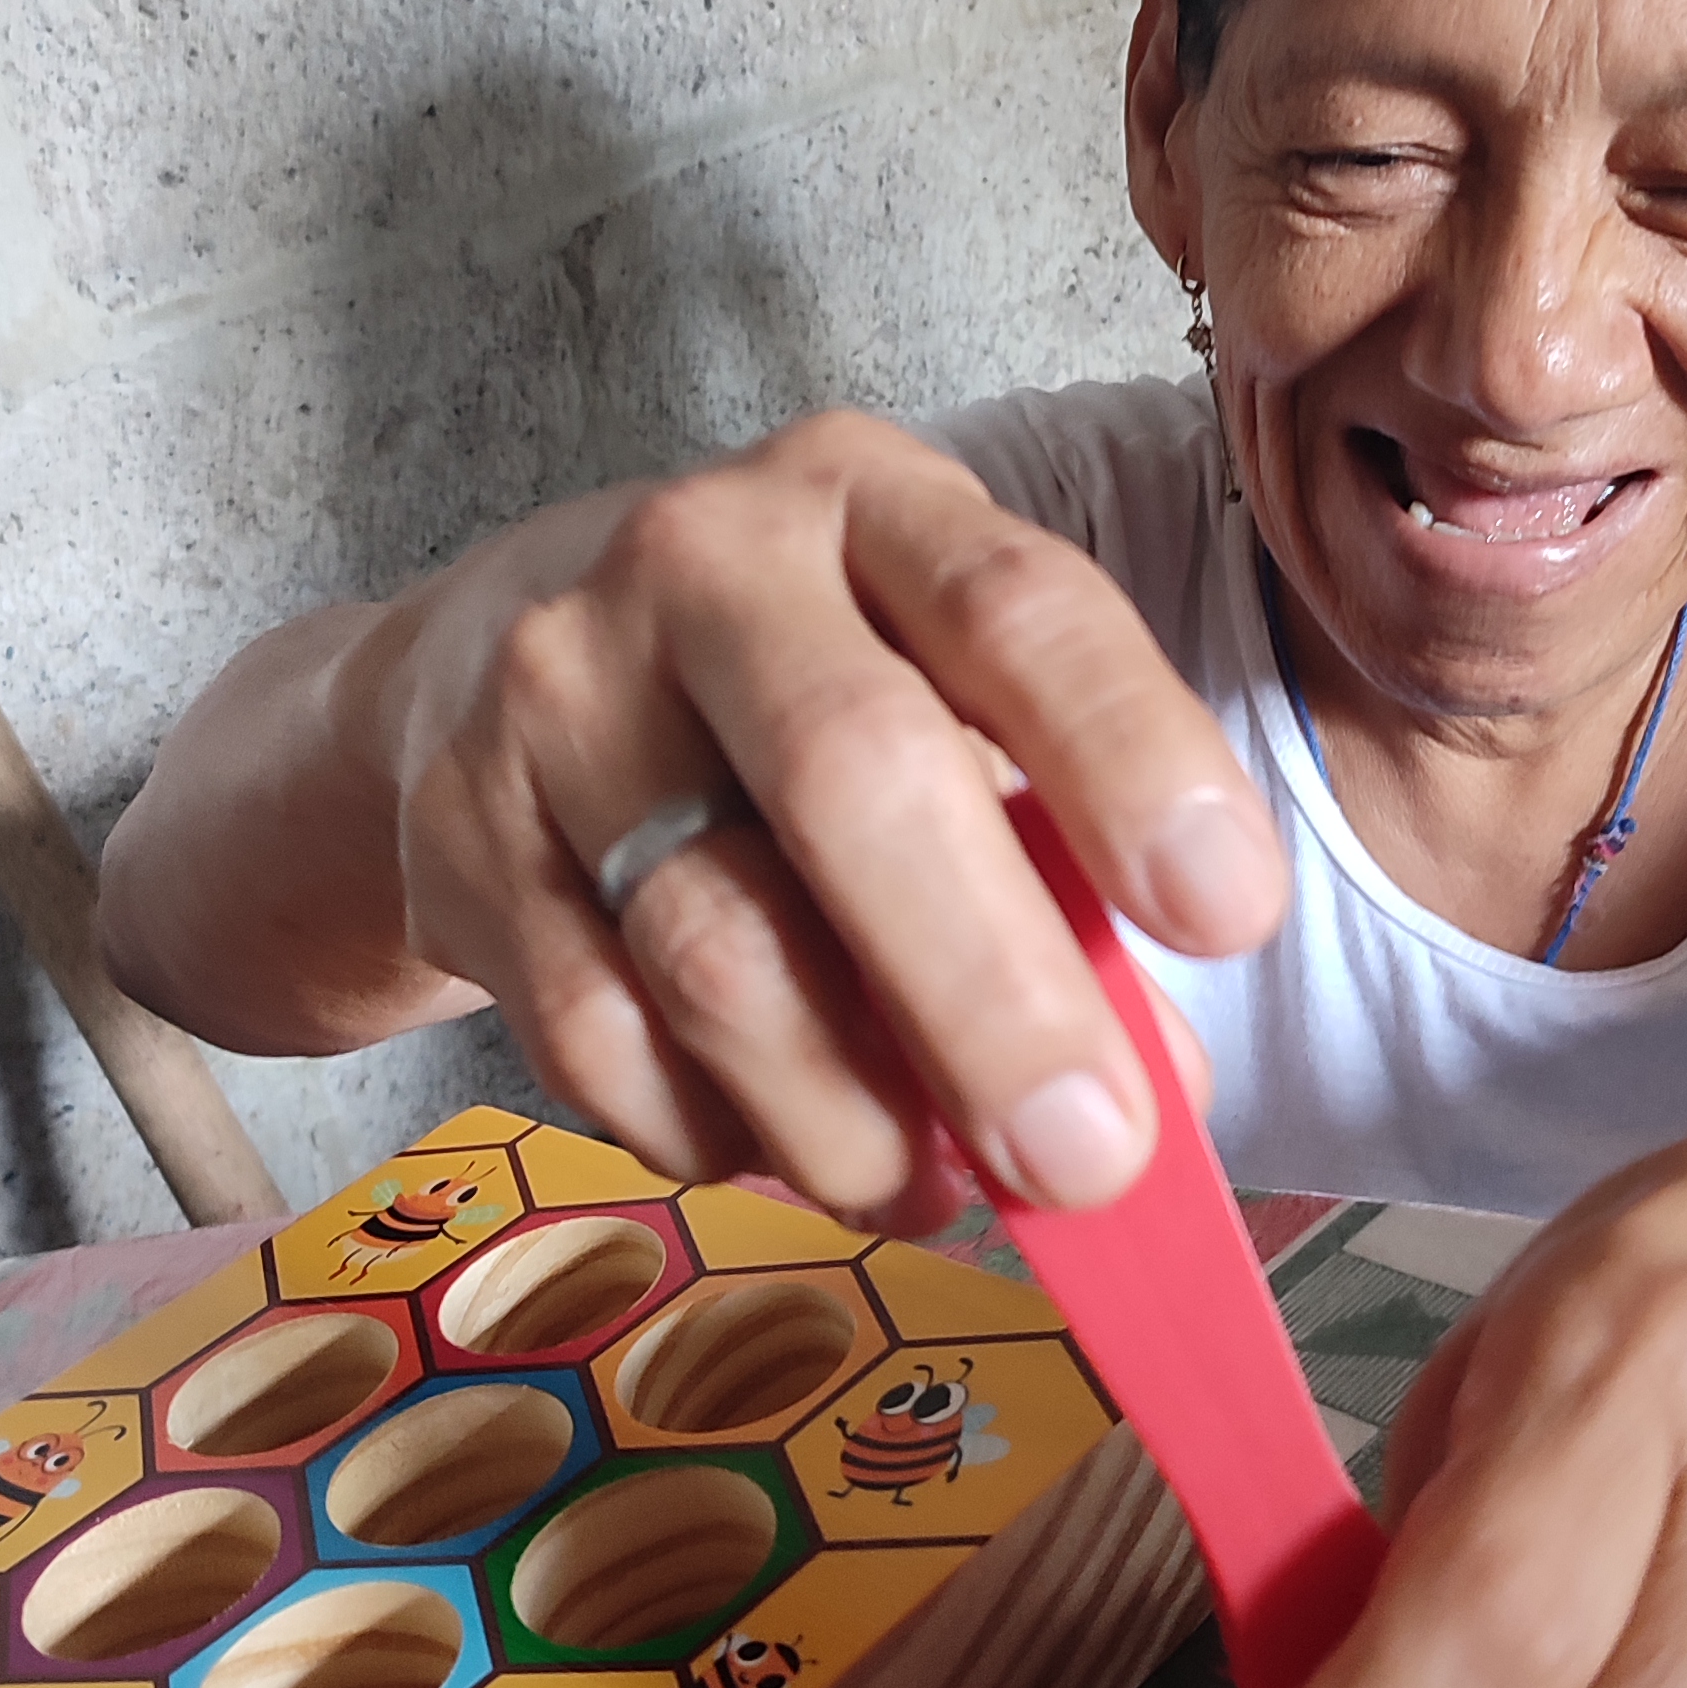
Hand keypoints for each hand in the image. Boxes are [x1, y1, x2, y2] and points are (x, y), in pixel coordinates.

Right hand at [386, 412, 1285, 1227]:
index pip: (1014, 607)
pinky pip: (598, 1044)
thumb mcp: (940, 692)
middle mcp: (700, 566)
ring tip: (940, 1187)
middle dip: (990, 994)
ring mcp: (554, 698)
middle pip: (851, 776)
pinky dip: (716, 1135)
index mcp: (868, 500)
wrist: (486, 663)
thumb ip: (1055, 852)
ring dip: (853, 1118)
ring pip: (716, 948)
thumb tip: (1154, 1087)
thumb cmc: (794, 694)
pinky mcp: (457, 841)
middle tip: (1092, 1160)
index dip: (1129, 758)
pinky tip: (784, 1150)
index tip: (1229, 916)